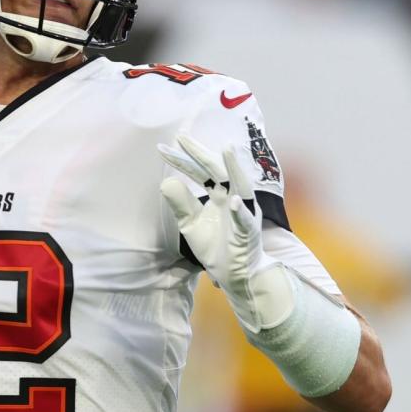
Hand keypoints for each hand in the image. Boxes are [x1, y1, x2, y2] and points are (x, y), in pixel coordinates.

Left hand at [158, 133, 272, 308]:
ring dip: (234, 169)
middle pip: (217, 171)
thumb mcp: (191, 224)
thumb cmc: (215, 246)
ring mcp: (243, 213)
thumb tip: (166, 181)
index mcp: (219, 195)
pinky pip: (246, 220)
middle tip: (182, 136)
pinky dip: (241, 211)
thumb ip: (180, 204)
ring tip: (226, 149)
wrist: (234, 275)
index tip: (161, 148)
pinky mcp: (249, 233)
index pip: (200, 172)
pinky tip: (234, 201)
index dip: (182, 161)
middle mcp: (233, 198)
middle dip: (201, 153)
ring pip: (241, 186)